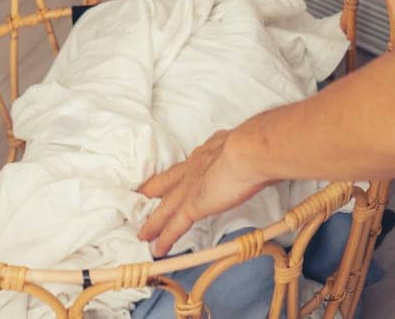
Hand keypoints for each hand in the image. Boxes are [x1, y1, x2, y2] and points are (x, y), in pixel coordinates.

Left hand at [137, 129, 271, 257]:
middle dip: (153, 191)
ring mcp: (189, 188)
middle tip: (141, 198)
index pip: (188, 165)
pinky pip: (174, 226)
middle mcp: (193, 168)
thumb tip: (252, 157)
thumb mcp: (244, 145)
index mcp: (207, 153)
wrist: (247, 153)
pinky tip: (158, 249)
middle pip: (166, 182)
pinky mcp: (191, 206)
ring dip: (154, 222)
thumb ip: (242, 154)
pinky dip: (165, 238)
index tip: (172, 177)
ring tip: (144, 233)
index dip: (178, 173)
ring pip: (165, 208)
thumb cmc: (252, 148)